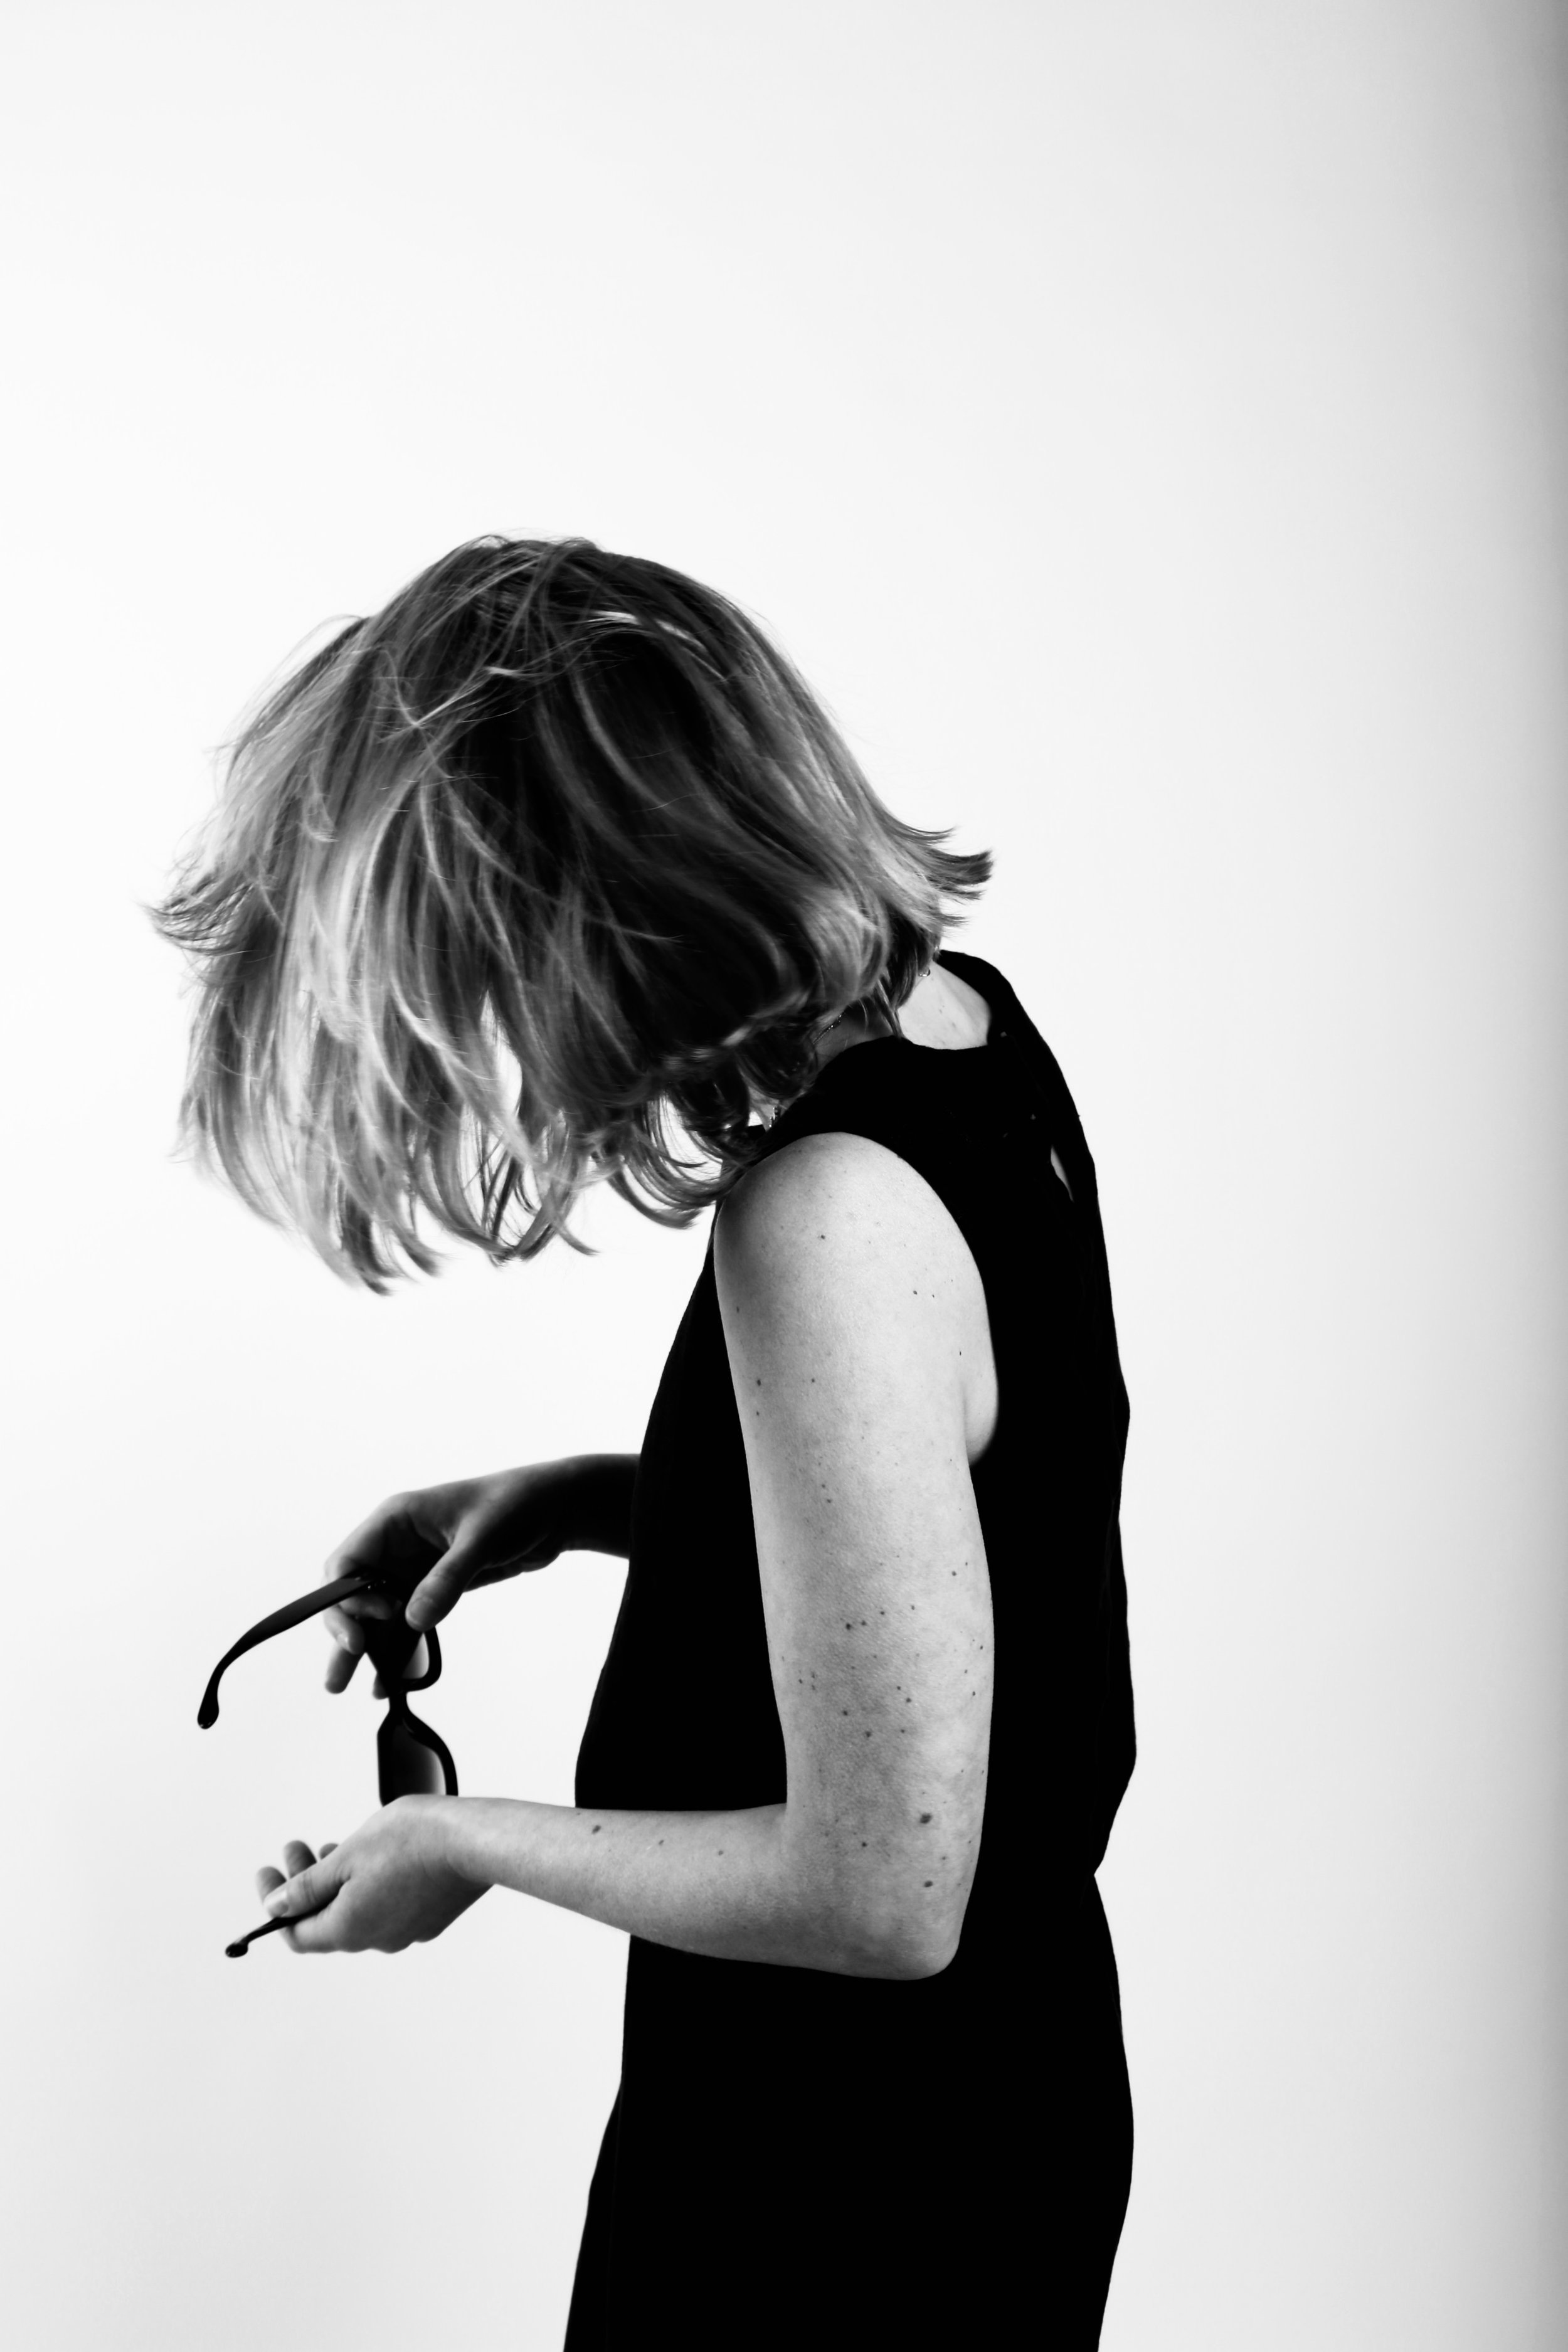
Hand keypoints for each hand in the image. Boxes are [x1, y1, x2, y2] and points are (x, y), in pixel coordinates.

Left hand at [257, 1800, 484, 1953]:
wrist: (473, 1842)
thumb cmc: (411, 1843)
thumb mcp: (346, 1857)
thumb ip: (308, 1886)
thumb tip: (277, 1907)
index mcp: (348, 1929)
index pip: (296, 1933)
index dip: (274, 1905)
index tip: (267, 1874)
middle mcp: (375, 1939)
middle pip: (325, 1919)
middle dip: (305, 1884)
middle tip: (297, 1849)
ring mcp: (405, 1930)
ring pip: (356, 1910)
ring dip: (336, 1882)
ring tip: (333, 1845)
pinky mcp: (429, 1917)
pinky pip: (385, 1906)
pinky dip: (366, 1885)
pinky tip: (371, 1856)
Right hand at [319, 1461, 590, 1694]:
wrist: (556, 1509)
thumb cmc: (517, 1503)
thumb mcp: (482, 1537)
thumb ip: (448, 1577)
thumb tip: (414, 1619)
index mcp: (396, 1520)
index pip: (347, 1563)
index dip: (345, 1600)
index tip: (365, 1631)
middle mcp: (397, 1545)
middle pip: (355, 1592)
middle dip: (345, 1631)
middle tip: (340, 1675)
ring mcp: (414, 1568)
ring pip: (377, 1612)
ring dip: (365, 1647)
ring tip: (343, 1686)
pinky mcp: (435, 1587)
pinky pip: (408, 1621)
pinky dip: (399, 1646)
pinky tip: (392, 1678)